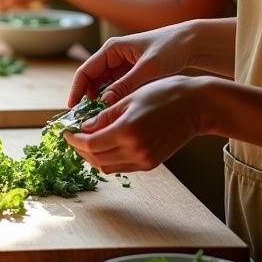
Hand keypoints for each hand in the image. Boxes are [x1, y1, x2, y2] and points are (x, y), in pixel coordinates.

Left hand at [65, 75, 209, 173]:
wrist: (195, 107)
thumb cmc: (164, 94)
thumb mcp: (130, 98)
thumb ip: (105, 116)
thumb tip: (84, 128)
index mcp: (127, 131)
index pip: (89, 143)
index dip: (73, 139)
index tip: (66, 131)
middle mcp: (135, 150)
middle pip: (95, 159)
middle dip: (80, 149)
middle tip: (73, 136)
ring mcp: (144, 160)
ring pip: (107, 166)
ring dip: (92, 156)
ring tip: (86, 140)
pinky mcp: (150, 164)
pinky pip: (121, 166)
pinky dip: (108, 158)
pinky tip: (105, 144)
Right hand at [68, 22, 199, 109]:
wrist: (191, 44)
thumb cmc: (170, 49)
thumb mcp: (149, 67)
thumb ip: (127, 84)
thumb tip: (105, 102)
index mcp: (112, 49)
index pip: (86, 70)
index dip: (77, 90)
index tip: (72, 108)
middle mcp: (113, 56)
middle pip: (92, 80)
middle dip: (87, 99)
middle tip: (85, 120)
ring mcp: (121, 66)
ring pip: (103, 87)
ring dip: (100, 102)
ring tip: (99, 120)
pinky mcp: (130, 74)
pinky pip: (115, 89)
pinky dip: (113, 101)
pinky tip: (115, 115)